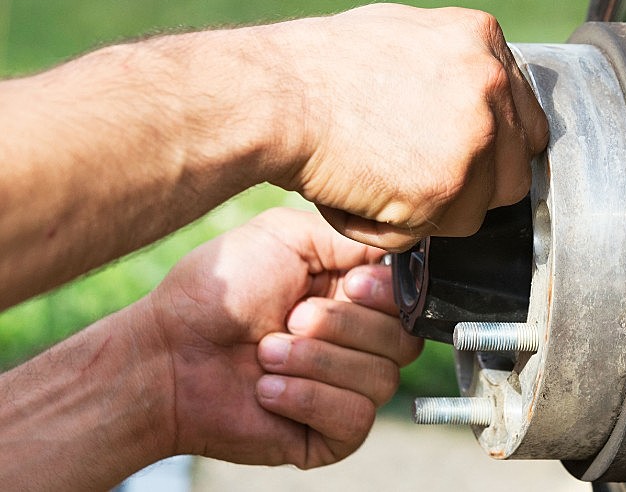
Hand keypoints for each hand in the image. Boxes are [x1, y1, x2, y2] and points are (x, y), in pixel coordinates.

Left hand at [147, 208, 422, 467]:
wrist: (169, 356)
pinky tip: (268, 390)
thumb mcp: (284, 237)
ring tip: (266, 355)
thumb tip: (399, 253)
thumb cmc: (219, 293)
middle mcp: (358, 344)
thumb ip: (349, 237)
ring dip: (317, 362)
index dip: (385, 294)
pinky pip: (355, 418)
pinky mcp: (331, 434)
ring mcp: (346, 390)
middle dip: (342, 327)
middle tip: (289, 319)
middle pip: (403, 341)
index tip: (349, 284)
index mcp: (354, 296)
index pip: (410, 300)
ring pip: (382, 380)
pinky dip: (309, 399)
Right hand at [260, 4, 547, 250]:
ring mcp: (475, 136)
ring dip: (433, 212)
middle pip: (512, 170)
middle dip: (470, 189)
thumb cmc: (319, 69)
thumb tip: (476, 102)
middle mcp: (491, 84)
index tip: (459, 164)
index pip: (523, 122)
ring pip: (478, 209)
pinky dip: (397, 231)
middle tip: (414, 181)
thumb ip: (454, 70)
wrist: (276, 98)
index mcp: (484, 41)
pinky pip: (436, 233)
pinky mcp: (448, 186)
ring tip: (378, 185)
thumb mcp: (404, 37)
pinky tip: (362, 198)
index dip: (491, 152)